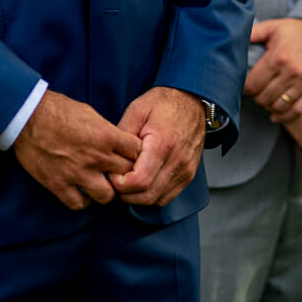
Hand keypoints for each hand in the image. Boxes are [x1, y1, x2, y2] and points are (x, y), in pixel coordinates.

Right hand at [13, 90, 141, 210]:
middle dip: (124, 173)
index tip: (130, 156)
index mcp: (106, 136)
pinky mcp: (59, 184)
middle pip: (126, 175)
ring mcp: (78, 173)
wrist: (27, 115)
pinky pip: (79, 204)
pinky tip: (80, 191)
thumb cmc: (57, 109)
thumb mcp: (89, 112)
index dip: (136, 155)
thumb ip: (106, 131)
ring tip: (99, 184)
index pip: (137, 153)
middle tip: (117, 172)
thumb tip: (116, 143)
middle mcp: (96, 157)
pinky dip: (82, 200)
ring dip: (105, 190)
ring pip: (107, 196)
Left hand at [109, 87, 204, 206]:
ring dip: (138, 196)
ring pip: (157, 200)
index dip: (120, 184)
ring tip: (128, 180)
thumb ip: (123, 133)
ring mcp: (185, 170)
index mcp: (163, 144)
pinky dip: (152, 195)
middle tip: (116, 179)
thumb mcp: (137, 109)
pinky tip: (143, 181)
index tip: (112, 173)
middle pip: (147, 196)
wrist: (191, 101)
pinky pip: (167, 197)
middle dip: (126, 194)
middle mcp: (177, 162)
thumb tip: (110, 155)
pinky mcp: (188, 175)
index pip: (140, 181)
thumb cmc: (164, 103)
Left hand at [244, 18, 301, 115]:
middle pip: (264, 98)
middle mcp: (292, 73)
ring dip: (267, 105)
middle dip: (254, 97)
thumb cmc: (296, 30)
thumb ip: (251, 34)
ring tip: (264, 98)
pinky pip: (296, 110)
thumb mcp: (271, 27)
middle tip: (253, 91)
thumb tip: (232, 41)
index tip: (242, 86)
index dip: (244, 88)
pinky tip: (275, 113)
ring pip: (278, 106)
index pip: (253, 84)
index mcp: (278, 58)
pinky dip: (283, 116)